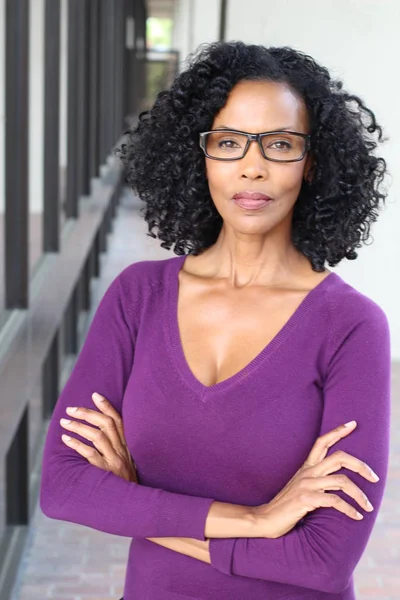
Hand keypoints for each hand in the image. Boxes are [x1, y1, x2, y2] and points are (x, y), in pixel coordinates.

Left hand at [60, 393, 137, 482]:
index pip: (118, 420)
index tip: (95, 395)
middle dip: (87, 413)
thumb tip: (100, 432)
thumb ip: (118, 447)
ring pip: (97, 436)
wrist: (132, 503)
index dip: (107, 406)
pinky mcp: (106, 472)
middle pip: (106, 424)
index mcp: (127, 445)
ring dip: (79, 426)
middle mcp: (122, 450)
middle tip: (70, 409)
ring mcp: (114, 460)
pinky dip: (77, 444)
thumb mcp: (128, 461)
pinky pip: (90, 454)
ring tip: (65, 422)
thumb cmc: (126, 481)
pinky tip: (66, 439)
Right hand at [254, 420, 379, 538]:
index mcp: (307, 467)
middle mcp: (308, 472)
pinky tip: (356, 516)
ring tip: (368, 507)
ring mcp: (306, 485)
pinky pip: (334, 500)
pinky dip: (349, 509)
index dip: (338, 431)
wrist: (266, 518)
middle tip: (375, 477)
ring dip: (359, 494)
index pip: (322, 442)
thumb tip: (341, 482)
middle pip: (339, 457)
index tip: (353, 423)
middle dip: (361, 465)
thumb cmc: (287, 505)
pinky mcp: (306, 499)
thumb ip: (319, 481)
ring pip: (341, 481)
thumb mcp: (303, 488)